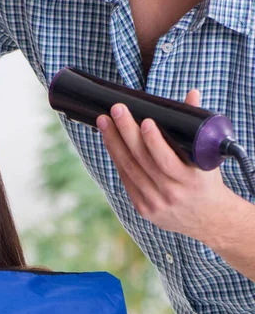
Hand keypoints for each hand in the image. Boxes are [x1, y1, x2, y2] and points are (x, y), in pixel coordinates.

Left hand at [96, 90, 240, 239]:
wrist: (208, 219)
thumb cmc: (206, 181)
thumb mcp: (208, 157)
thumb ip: (196, 126)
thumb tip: (192, 94)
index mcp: (191, 180)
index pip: (167, 160)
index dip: (154, 141)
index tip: (145, 120)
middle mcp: (171, 193)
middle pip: (142, 160)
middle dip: (126, 132)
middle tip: (115, 111)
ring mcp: (155, 202)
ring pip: (128, 169)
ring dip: (114, 143)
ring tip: (104, 122)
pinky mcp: (143, 208)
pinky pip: (125, 180)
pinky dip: (117, 159)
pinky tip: (110, 142)